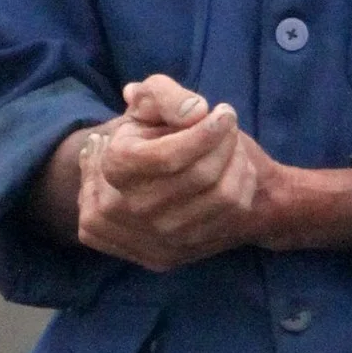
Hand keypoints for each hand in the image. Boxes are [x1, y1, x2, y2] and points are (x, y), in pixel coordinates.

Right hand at [76, 73, 283, 271]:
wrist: (132, 185)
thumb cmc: (142, 136)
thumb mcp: (144, 104)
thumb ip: (163, 96)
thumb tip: (195, 112)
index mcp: (112, 169)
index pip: (167, 157)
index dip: (203, 134)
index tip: (224, 114)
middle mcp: (124, 210)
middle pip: (197, 176)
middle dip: (223, 143)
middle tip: (230, 123)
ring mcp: (150, 238)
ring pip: (217, 197)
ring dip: (235, 163)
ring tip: (232, 144)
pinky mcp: (173, 256)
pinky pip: (226, 219)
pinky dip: (239, 187)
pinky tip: (235, 170)